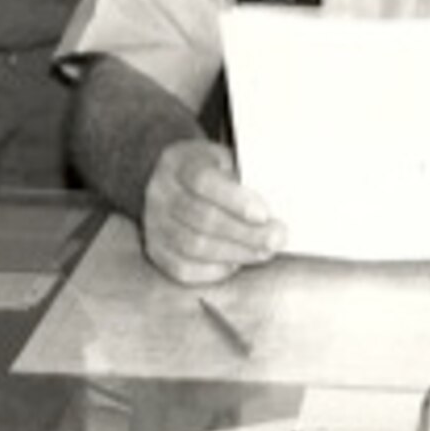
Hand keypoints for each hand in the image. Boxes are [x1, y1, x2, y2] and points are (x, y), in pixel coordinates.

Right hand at [140, 140, 283, 284]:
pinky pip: (182, 269)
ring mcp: (153, 223)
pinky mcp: (155, 250)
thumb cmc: (209, 170)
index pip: (202, 180)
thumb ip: (244, 179)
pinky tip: (235, 263)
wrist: (170, 179)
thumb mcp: (224, 159)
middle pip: (202, 218)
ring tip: (263, 251)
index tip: (264, 214)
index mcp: (178, 161)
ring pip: (193, 246)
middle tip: (276, 238)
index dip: (234, 199)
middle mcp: (160, 192)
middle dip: (245, 233)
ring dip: (235, 252)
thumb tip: (271, 214)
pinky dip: (213, 271)